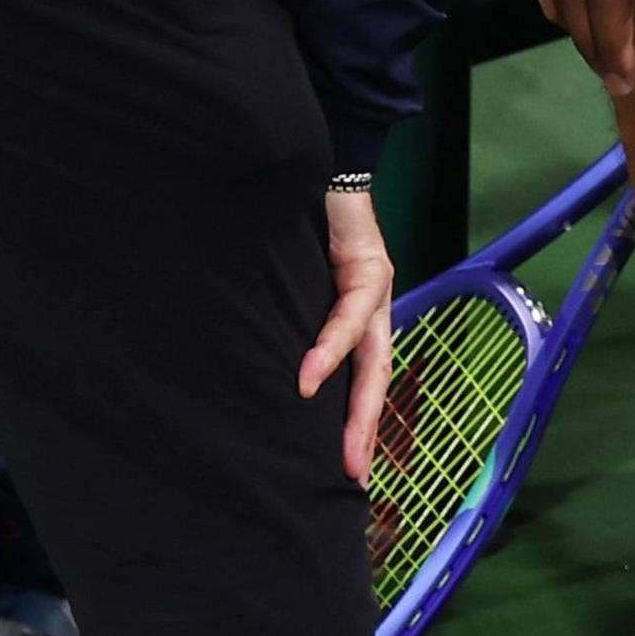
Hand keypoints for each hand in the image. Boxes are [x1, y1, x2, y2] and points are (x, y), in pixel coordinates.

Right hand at [302, 185, 394, 483]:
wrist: (315, 158)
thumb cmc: (292, 221)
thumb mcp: (289, 282)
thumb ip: (285, 318)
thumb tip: (259, 367)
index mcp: (355, 314)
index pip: (360, 378)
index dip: (356, 423)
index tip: (346, 471)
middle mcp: (372, 304)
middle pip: (375, 378)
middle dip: (365, 430)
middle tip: (353, 477)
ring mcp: (375, 284)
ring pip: (372, 356)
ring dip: (355, 404)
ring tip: (339, 446)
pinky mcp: (368, 261)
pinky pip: (352, 313)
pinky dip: (330, 347)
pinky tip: (310, 376)